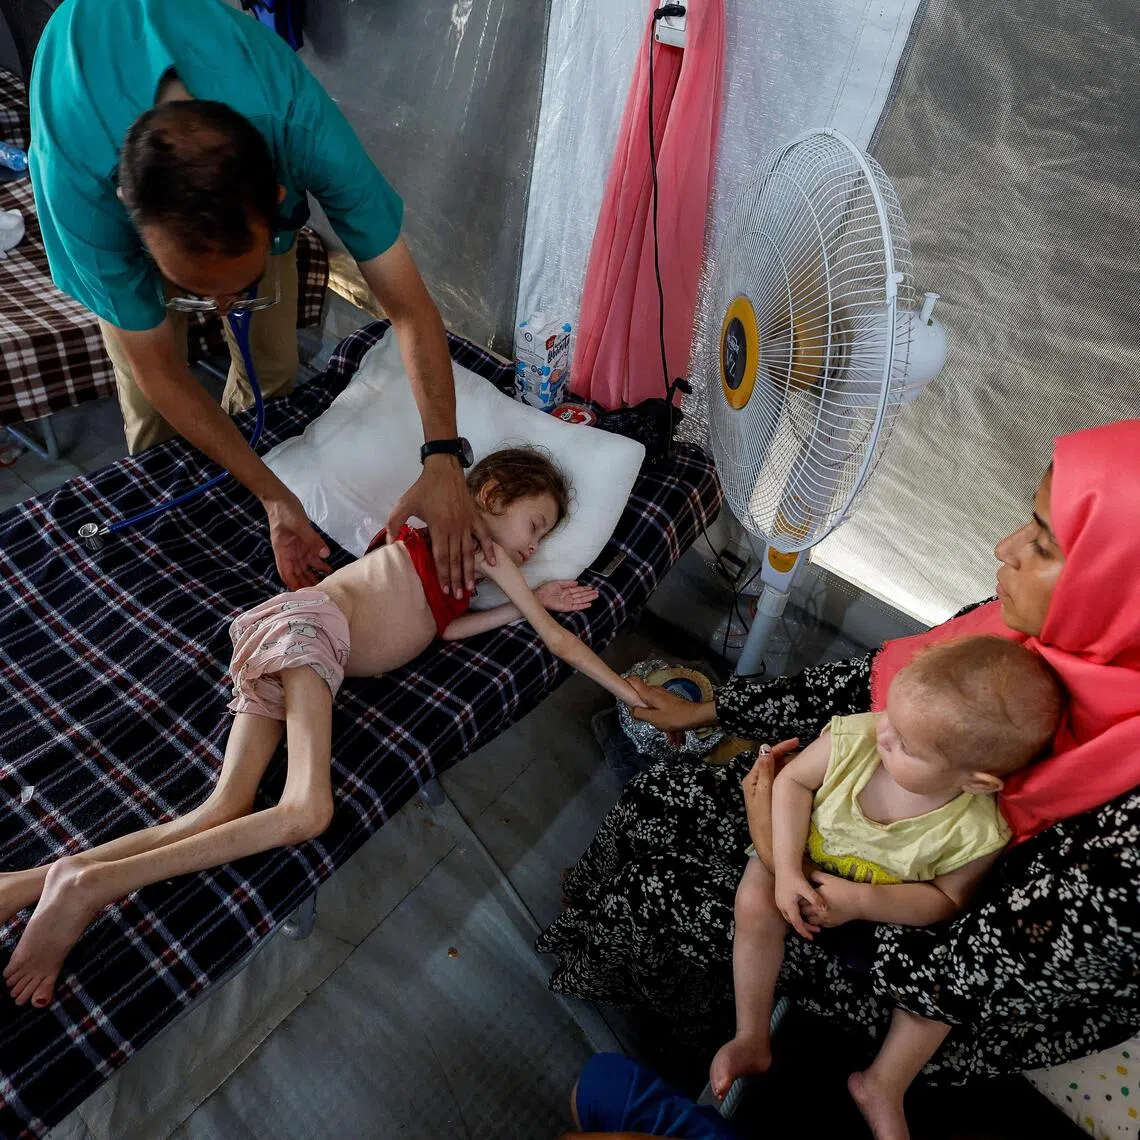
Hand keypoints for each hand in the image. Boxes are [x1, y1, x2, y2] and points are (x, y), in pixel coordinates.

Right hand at [263, 493, 330, 588]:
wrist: (281, 498)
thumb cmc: (285, 512)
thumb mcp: (298, 525)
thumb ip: (312, 540)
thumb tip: (326, 554)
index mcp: (283, 552)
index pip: (287, 574)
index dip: (294, 585)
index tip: (304, 595)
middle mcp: (289, 554)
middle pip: (298, 574)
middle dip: (307, 584)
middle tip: (320, 595)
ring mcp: (297, 550)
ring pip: (306, 568)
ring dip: (314, 576)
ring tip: (326, 586)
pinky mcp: (304, 544)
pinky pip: (312, 557)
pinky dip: (320, 564)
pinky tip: (329, 569)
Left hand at [386, 455, 494, 598]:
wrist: (444, 469)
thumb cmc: (423, 488)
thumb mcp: (404, 503)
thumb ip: (394, 522)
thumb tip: (389, 542)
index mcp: (438, 527)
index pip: (441, 557)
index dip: (443, 575)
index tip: (445, 590)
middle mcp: (454, 528)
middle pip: (456, 559)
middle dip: (457, 579)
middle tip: (458, 597)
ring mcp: (466, 524)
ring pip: (469, 552)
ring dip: (471, 571)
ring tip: (471, 588)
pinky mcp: (474, 517)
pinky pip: (484, 536)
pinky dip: (489, 549)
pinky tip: (493, 563)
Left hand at [535, 580, 599, 611]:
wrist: (540, 597)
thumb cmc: (546, 590)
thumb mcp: (558, 583)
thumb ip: (567, 583)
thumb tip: (576, 582)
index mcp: (566, 591)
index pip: (577, 590)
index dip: (584, 589)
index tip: (591, 587)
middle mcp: (568, 597)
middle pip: (581, 595)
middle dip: (589, 593)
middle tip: (597, 592)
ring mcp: (568, 602)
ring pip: (581, 600)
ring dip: (588, 598)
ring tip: (596, 596)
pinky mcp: (567, 607)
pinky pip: (577, 606)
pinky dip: (583, 605)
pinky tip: (589, 604)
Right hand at [627, 678, 716, 738]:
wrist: (697, 716)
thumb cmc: (675, 717)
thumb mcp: (654, 719)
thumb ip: (639, 713)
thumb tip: (631, 710)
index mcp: (649, 693)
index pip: (632, 680)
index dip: (624, 685)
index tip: (622, 696)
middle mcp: (655, 691)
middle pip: (641, 696)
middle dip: (640, 709)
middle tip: (645, 721)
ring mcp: (663, 696)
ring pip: (652, 706)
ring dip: (656, 721)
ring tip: (666, 734)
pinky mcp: (670, 702)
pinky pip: (662, 711)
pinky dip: (665, 723)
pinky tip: (673, 737)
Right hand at [774, 868, 825, 939]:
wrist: (784, 866)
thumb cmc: (794, 877)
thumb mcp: (806, 888)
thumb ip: (815, 899)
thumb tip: (825, 909)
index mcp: (788, 906)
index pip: (797, 923)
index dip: (805, 931)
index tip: (812, 937)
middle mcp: (782, 906)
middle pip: (793, 922)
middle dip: (803, 927)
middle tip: (815, 930)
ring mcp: (780, 902)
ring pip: (790, 917)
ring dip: (799, 921)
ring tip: (810, 923)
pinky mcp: (780, 898)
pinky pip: (788, 912)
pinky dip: (796, 915)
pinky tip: (802, 912)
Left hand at [801, 871, 866, 928]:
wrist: (859, 901)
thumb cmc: (844, 889)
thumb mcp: (829, 878)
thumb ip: (817, 876)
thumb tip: (809, 875)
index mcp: (815, 900)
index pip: (801, 901)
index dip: (799, 898)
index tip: (798, 895)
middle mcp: (818, 912)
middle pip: (803, 912)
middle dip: (802, 908)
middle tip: (802, 902)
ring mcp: (825, 920)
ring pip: (810, 921)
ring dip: (808, 916)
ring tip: (810, 909)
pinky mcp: (832, 924)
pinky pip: (820, 925)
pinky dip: (818, 921)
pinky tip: (820, 915)